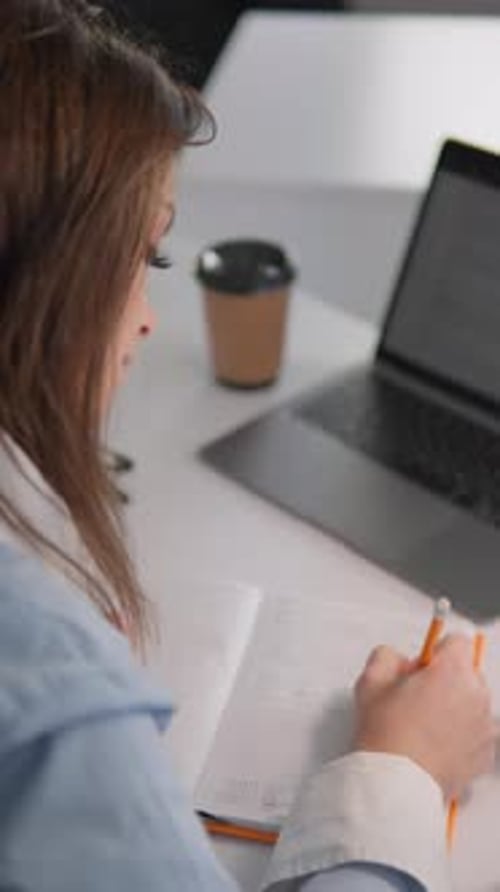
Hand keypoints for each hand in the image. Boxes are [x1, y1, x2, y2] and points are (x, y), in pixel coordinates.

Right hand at [353, 635, 495, 797]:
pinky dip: (461, 735)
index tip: (421, 666)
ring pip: (472, 703)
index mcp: (454, 672)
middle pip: (467, 673)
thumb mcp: (371, 681)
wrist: (395, 785)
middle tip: (415, 697)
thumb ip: (387, 656)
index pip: (458, 641)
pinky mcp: (485, 756)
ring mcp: (485, 728)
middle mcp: (477, 697)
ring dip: (455, 707)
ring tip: (423, 726)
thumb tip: (398, 660)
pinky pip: (476, 733)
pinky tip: (433, 745)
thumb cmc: (386, 735)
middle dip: (445, 679)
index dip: (435, 651)